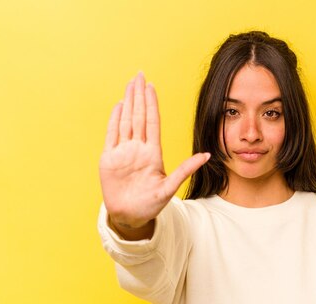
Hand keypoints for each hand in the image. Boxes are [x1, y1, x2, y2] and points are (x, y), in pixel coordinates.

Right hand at [99, 73, 209, 234]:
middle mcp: (138, 148)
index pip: (152, 122)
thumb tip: (207, 156)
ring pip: (125, 121)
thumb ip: (185, 169)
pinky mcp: (109, 159)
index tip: (152, 87)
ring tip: (130, 84)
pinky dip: (114, 120)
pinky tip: (118, 105)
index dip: (152, 104)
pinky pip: (111, 135)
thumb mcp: (170, 187)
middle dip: (139, 95)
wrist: (130, 217)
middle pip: (138, 116)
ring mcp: (123, 152)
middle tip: (139, 75)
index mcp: (153, 153)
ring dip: (128, 102)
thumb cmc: (150, 205)